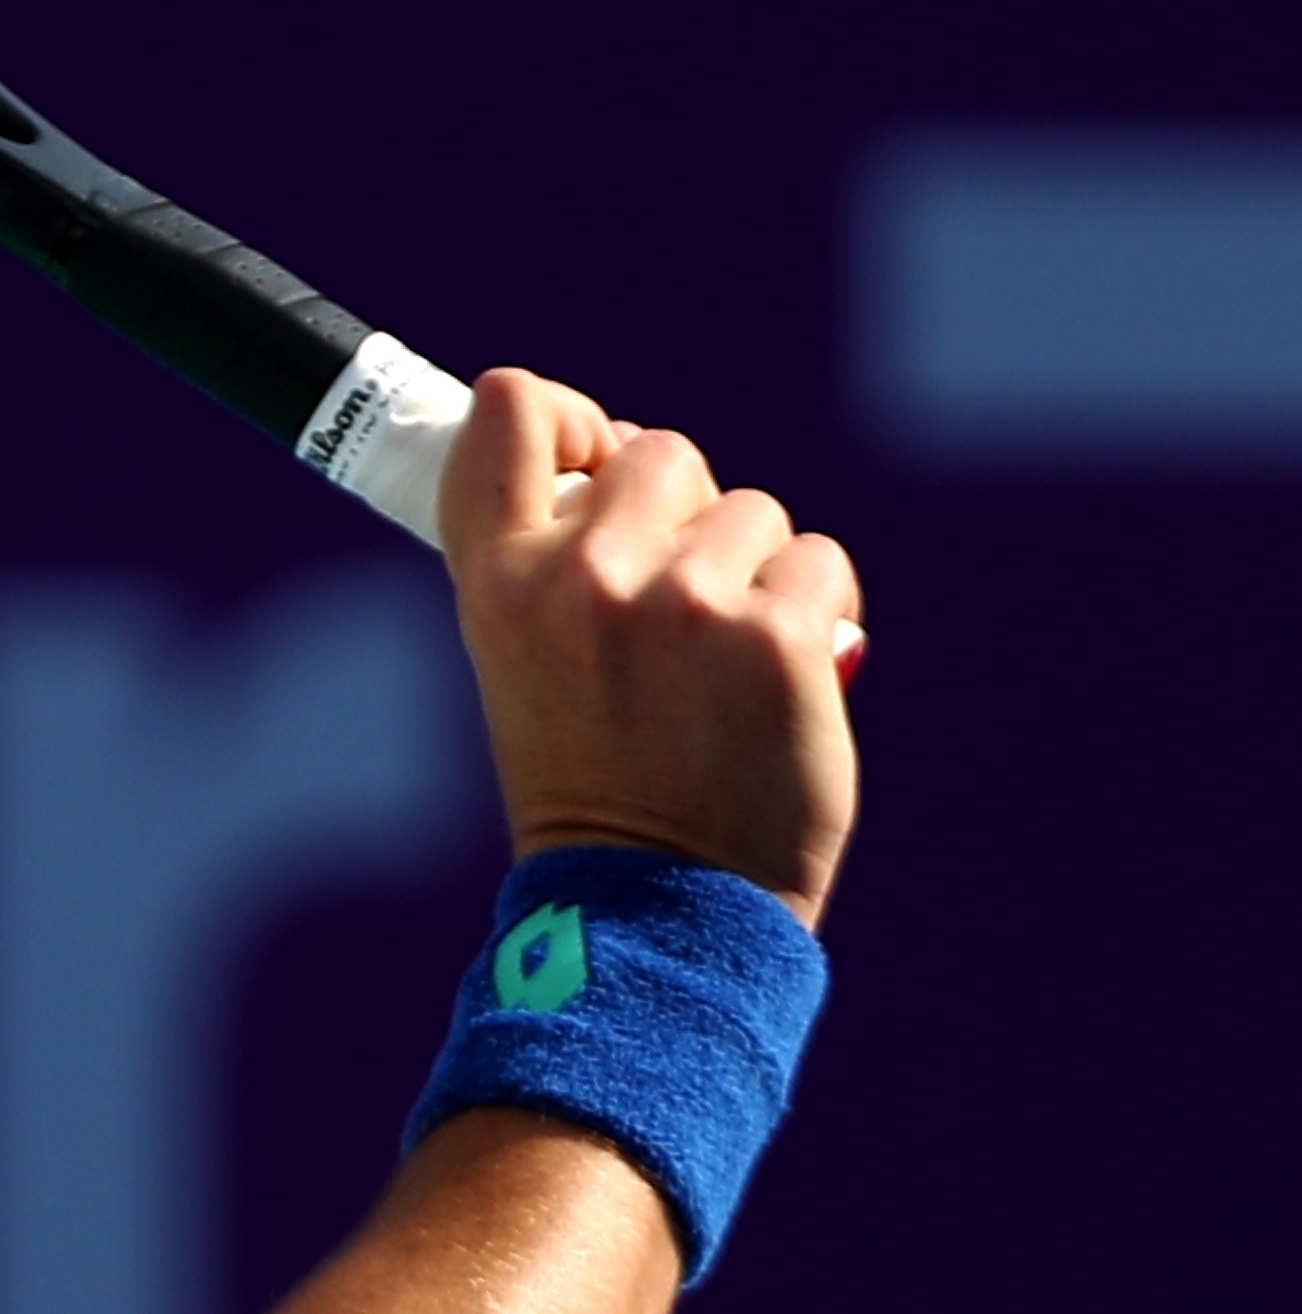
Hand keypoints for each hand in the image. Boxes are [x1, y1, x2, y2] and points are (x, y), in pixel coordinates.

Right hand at [443, 370, 862, 923]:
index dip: (565, 414)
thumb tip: (636, 457)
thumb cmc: (593, 776)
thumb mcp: (521, 657)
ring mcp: (683, 601)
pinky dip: (816, 612)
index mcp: (496, 580)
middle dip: (686, 513)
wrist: (656, 902)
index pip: (510, 410)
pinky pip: (818, 563)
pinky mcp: (777, 634)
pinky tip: (785, 676)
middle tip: (678, 606)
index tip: (591, 461)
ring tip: (728, 660)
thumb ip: (556, 559)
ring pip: (752, 510)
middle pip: (660, 453)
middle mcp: (582, 575)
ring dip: (756, 570)